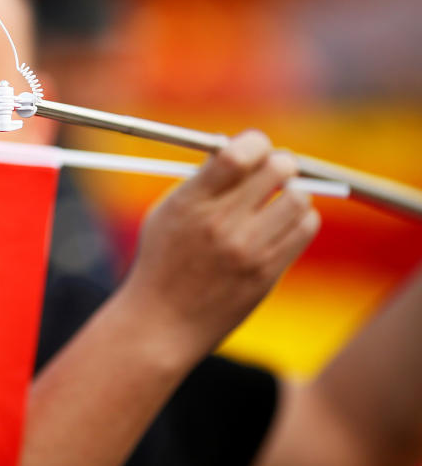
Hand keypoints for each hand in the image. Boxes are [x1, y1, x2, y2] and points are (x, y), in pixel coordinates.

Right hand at [118, 130, 320, 356]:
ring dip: (292, 193)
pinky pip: (304, 228)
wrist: (162, 323)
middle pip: (277, 170)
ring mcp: (246, 250)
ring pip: (298, 199)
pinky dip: (300, 219)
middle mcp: (219, 224)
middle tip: (274, 170)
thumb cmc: (162, 262)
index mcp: (190, 203)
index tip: (255, 147)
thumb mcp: (167, 213)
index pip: (237, 154)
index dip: (254, 142)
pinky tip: (281, 224)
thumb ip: (202, 180)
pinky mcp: (266, 273)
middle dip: (279, 164)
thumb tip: (239, 147)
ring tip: (277, 201)